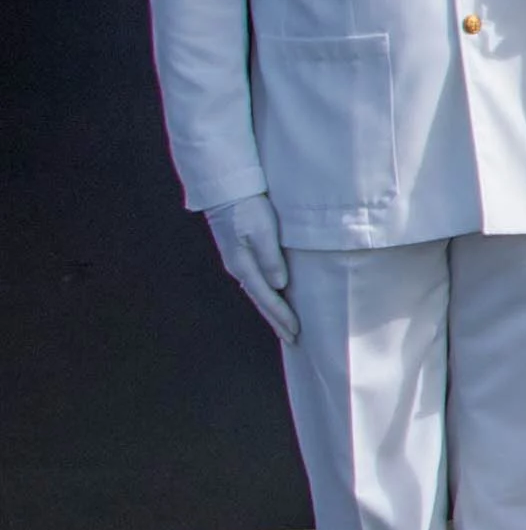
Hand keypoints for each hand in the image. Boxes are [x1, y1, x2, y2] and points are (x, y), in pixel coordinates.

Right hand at [205, 195, 295, 343]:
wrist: (226, 190)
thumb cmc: (247, 208)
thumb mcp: (262, 231)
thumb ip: (270, 258)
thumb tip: (279, 285)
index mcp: (243, 265)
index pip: (267, 297)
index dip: (281, 315)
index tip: (296, 331)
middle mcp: (239, 268)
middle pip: (261, 301)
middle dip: (276, 321)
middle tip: (293, 339)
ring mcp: (239, 262)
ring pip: (258, 293)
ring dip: (272, 311)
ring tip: (285, 326)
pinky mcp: (241, 254)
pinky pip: (256, 282)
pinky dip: (267, 296)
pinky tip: (274, 299)